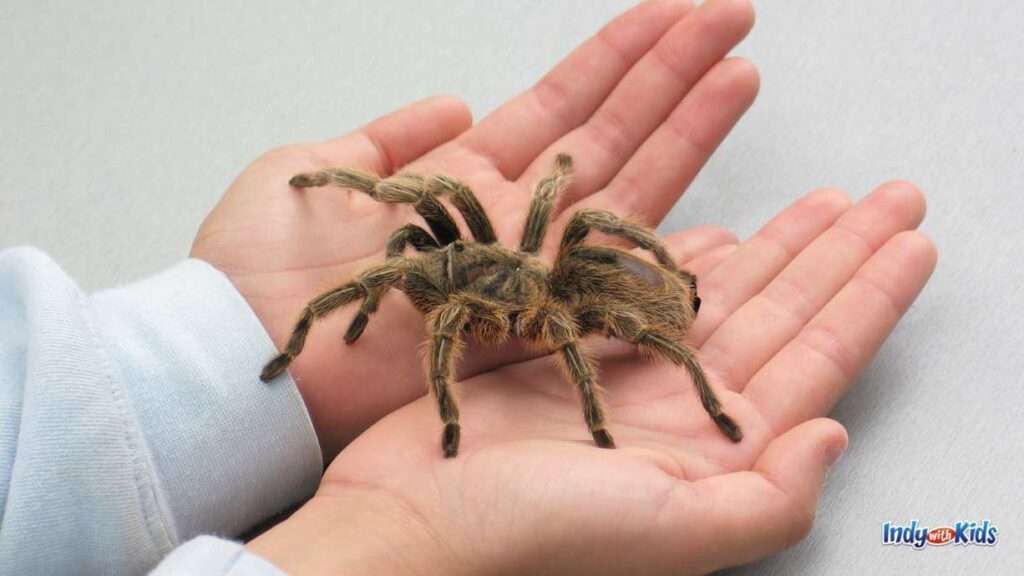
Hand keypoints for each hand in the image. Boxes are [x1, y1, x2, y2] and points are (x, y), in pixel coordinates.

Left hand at [191, 0, 758, 458]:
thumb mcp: (316, 169)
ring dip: (683, 131)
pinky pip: (608, 286)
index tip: (673, 12)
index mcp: (463, 180)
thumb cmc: (261, 268)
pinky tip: (719, 217)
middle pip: (610, 138)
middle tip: (732, 19)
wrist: (245, 353)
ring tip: (738, 71)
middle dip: (672, 77)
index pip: (562, 106)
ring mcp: (524, 274)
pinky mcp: (525, 327)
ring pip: (623, 193)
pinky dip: (662, 252)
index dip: (619, 59)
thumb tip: (454, 102)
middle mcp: (508, 225)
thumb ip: (392, 137)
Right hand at [248, 183, 935, 574]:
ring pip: (719, 296)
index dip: (867, 298)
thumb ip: (767, 500)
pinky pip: (641, 291)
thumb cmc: (533, 533)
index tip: (906, 241)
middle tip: (882, 200)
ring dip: (773, 247)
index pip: (815, 359)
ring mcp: (627, 376)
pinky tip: (712, 237)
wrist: (414, 517)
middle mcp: (681, 411)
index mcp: (716, 449)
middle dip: (834, 255)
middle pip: (780, 315)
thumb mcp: (668, 532)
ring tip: (817, 203)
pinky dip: (679, 259)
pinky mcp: (570, 350)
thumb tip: (834, 434)